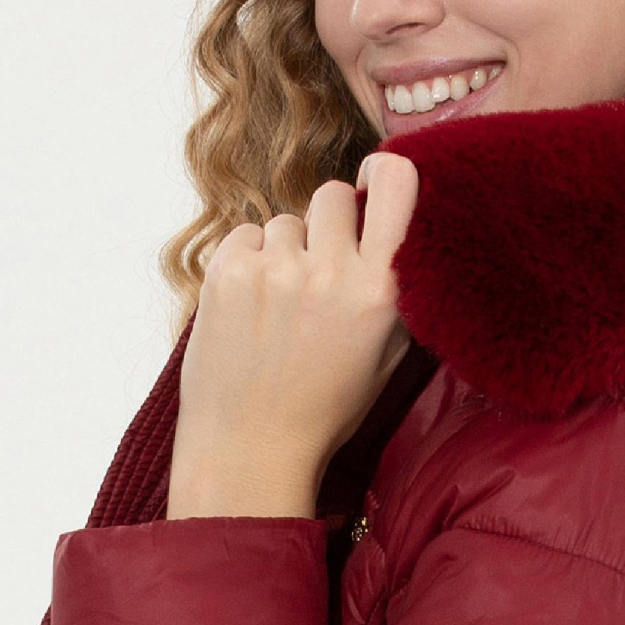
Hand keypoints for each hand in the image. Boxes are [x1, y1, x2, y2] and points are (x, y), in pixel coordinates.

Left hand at [168, 151, 419, 518]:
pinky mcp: (227, 272)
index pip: (395, 182)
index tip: (371, 186)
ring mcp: (276, 270)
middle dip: (326, 224)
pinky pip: (244, 235)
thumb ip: (395, 290)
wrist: (251, 448)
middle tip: (318, 270)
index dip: (381, 175)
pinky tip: (251, 308)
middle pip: (332, 195)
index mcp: (380, 292)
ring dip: (283, 251)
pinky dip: (247, 262)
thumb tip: (396, 224)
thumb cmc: (322, 409)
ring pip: (284, 221)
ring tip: (279, 306)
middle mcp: (331, 273)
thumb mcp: (385, 356)